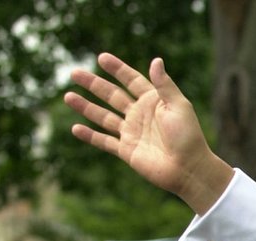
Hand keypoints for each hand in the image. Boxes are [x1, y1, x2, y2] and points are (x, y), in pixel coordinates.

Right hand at [64, 53, 233, 214]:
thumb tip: (156, 60)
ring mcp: (132, 132)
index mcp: (154, 101)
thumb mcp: (179, 106)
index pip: (131, 81)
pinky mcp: (127, 150)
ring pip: (103, 116)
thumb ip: (164, 85)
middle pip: (112, 95)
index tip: (101, 58)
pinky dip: (90, 136)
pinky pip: (104, 141)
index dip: (118, 69)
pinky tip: (75, 128)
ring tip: (68, 96)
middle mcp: (140, 115)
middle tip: (74, 73)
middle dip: (93, 84)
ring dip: (86, 107)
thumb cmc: (188, 136)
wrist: (188, 168)